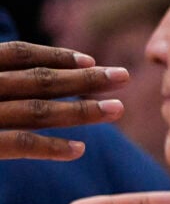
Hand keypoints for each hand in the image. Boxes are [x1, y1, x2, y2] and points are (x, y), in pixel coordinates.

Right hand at [0, 42, 126, 159]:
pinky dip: (51, 146)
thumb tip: (24, 77)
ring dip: (80, 110)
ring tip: (117, 109)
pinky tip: (80, 149)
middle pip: (38, 81)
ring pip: (36, 111)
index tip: (90, 61)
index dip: (55, 56)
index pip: (18, 54)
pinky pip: (19, 143)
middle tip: (123, 76)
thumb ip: (0, 79)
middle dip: (84, 79)